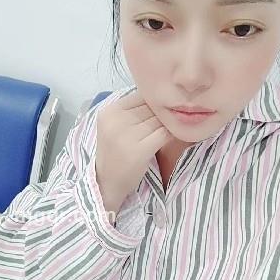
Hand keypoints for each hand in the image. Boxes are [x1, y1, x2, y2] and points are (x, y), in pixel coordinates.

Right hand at [95, 90, 173, 216]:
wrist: (107, 183)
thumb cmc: (115, 154)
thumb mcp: (115, 126)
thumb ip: (132, 110)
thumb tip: (161, 96)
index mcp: (109, 111)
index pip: (141, 96)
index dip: (153, 103)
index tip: (159, 113)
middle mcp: (116, 120)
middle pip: (151, 108)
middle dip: (161, 115)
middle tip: (167, 123)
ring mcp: (126, 135)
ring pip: (159, 120)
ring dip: (168, 124)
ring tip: (171, 129)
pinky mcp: (139, 150)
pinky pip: (164, 134)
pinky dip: (171, 134)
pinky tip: (172, 137)